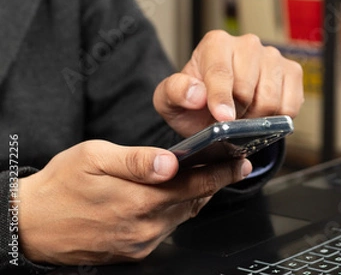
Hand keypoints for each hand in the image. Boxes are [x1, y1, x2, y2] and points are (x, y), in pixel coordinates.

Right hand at [18, 140, 251, 264]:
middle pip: (193, 202)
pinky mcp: (134, 251)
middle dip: (215, 183)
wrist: (30, 224)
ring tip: (210, 177)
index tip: (241, 163)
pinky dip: (178, 211)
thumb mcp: (94, 158)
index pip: (194, 186)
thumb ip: (135, 160)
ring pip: (182, 216)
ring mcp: (140, 242)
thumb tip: (169, 163)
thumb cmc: (60, 186)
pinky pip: (167, 228)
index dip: (221, 174)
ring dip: (198, 197)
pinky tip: (178, 196)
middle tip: (233, 166)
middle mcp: (144, 226)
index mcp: (138, 200)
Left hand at [153, 31, 303, 137]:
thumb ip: (175, 92)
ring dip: (256, 118)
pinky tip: (261, 114)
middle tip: (226, 120)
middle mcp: (247, 43)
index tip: (223, 118)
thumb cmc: (194, 103)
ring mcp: (272, 56)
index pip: (221, 72)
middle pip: (247, 89)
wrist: (216, 112)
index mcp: (216, 43)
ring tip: (243, 116)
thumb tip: (197, 94)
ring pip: (271, 99)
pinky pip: (290, 105)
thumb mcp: (170, 100)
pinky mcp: (292, 71)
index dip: (221, 98)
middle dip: (236, 113)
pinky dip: (275, 119)